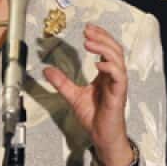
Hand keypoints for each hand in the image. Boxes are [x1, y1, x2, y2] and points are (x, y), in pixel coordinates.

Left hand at [44, 25, 132, 165]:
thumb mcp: (73, 95)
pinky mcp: (119, 95)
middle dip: (102, 37)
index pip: (107, 49)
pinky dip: (110, 67)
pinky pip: (119, 76)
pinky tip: (98, 63)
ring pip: (118, 59)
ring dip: (104, 48)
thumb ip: (62, 82)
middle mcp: (114, 76)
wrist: (102, 136)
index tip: (86, 29)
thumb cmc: (94, 117)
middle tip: (87, 31)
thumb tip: (46, 70)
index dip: (99, 37)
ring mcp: (118, 84)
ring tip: (89, 42)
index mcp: (106, 74)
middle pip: (115, 49)